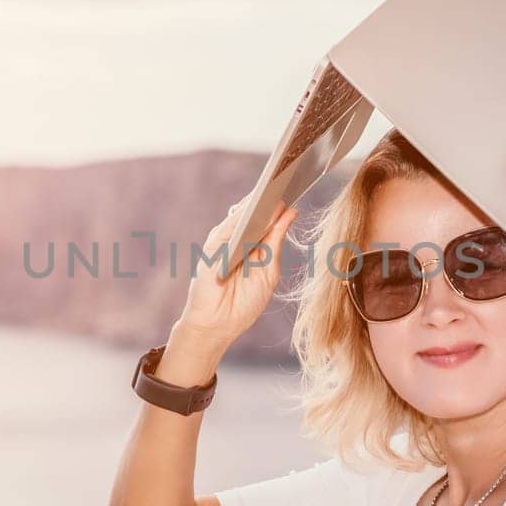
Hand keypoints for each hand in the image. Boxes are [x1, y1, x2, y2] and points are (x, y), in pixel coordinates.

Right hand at [176, 195, 299, 347]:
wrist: (219, 325)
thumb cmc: (244, 302)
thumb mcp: (268, 271)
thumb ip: (276, 242)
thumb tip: (290, 212)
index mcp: (255, 246)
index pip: (268, 219)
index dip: (280, 205)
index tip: (295, 186)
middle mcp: (239, 240)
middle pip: (255, 213)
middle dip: (268, 198)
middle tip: (285, 179)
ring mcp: (224, 242)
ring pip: (240, 216)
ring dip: (254, 203)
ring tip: (271, 189)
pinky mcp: (211, 249)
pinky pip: (225, 228)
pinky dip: (237, 217)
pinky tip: (250, 208)